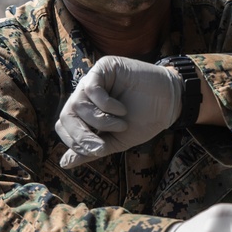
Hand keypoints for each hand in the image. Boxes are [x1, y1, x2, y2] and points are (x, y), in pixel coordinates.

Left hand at [56, 56, 180, 165]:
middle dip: (81, 135)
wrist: (168, 104)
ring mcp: (93, 80)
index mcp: (85, 111)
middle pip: (66, 115)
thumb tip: (64, 164)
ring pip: (77, 104)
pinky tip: (122, 109)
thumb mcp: (116, 140)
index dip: (74, 141)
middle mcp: (85, 95)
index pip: (64, 125)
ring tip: (122, 124)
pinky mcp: (103, 67)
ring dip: (100, 121)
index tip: (98, 149)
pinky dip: (105, 105)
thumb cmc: (143, 120)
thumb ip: (91, 150)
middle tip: (101, 145)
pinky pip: (91, 88)